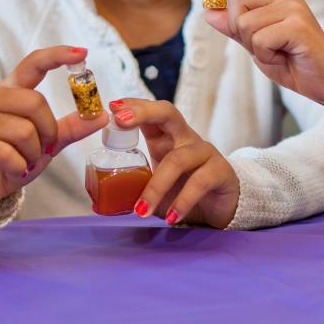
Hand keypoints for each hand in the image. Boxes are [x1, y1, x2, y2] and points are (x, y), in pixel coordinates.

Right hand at [0, 46, 108, 214]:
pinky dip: (18, 167)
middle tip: (42, 148)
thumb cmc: (11, 160)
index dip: (57, 56)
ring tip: (22, 161)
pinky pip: (6, 154)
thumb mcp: (46, 143)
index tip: (82, 53)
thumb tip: (101, 115)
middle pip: (35, 102)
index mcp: (10, 91)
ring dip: (32, 154)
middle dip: (48, 131)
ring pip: (23, 131)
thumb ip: (70, 127)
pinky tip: (12, 170)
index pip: (33, 64)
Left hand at [110, 98, 238, 228]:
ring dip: (156, 187)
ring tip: (141, 211)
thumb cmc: (183, 191)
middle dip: (142, 113)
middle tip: (120, 121)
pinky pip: (200, 182)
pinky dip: (183, 201)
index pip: (150, 113)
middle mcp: (185, 137)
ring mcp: (205, 152)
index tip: (112, 107)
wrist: (220, 209)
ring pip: (177, 160)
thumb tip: (103, 199)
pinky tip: (171, 217)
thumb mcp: (155, 184)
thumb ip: (134, 184)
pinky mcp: (221, 171)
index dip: (132, 107)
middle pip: (168, 113)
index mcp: (166, 136)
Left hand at [201, 0, 323, 134]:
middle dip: (238, 27)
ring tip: (278, 51)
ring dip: (254, 46)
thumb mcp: (256, 44)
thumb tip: (209, 12)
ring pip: (244, 22)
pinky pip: (259, 39)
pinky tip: (284, 56)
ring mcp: (293, 7)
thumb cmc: (293, 62)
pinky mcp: (297, 24)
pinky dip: (265, 55)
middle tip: (263, 45)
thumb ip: (235, 28)